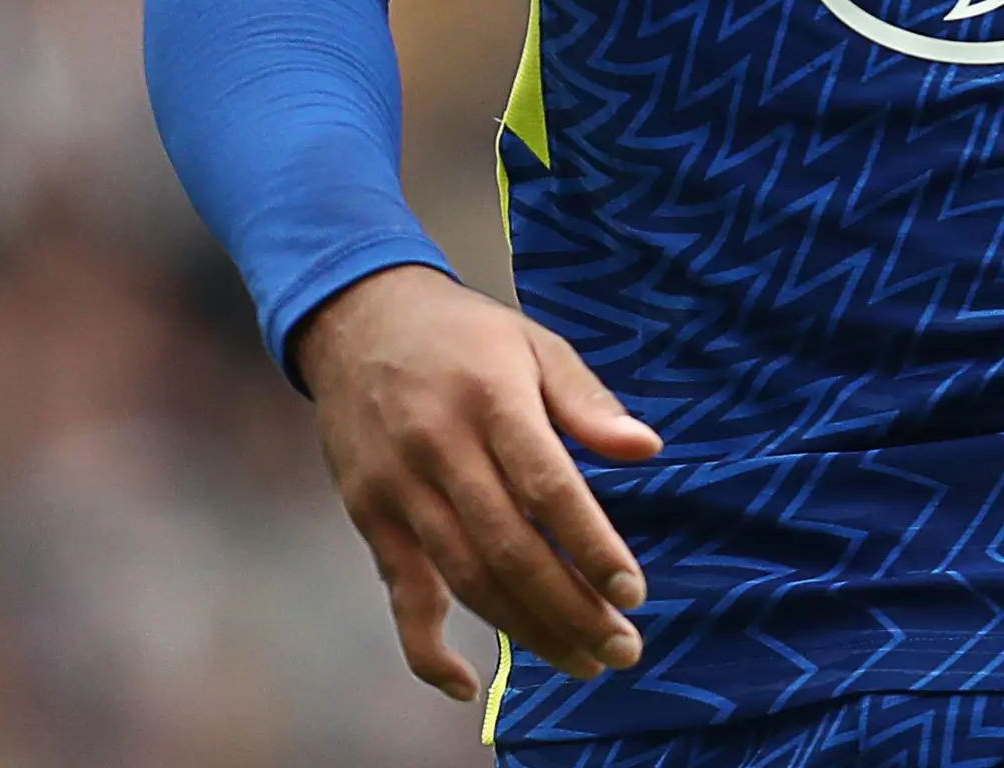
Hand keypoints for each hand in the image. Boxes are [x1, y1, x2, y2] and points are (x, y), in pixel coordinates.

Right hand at [294, 263, 664, 699]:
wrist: (356, 319)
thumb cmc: (463, 335)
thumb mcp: (533, 342)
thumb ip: (587, 401)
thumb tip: (647, 448)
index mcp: (492, 401)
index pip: (547, 487)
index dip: (591, 546)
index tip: (633, 593)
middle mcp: (440, 450)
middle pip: (509, 548)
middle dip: (569, 608)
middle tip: (621, 650)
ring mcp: (399, 489)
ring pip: (465, 578)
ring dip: (524, 631)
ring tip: (580, 662)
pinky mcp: (369, 517)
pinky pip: (400, 594)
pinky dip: (426, 646)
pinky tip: (464, 684)